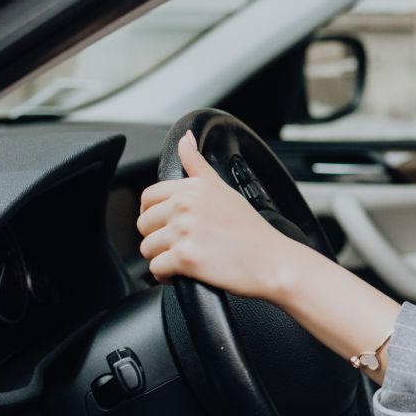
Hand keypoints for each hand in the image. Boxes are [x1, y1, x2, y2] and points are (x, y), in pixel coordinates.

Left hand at [136, 131, 296, 300]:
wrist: (271, 261)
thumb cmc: (251, 229)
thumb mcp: (224, 188)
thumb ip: (197, 163)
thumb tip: (185, 139)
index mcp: (193, 187)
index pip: (148, 197)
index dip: (154, 214)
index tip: (168, 224)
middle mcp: (185, 206)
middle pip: (144, 224)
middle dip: (158, 237)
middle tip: (183, 244)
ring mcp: (184, 232)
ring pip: (147, 248)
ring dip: (161, 258)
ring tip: (185, 258)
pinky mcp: (184, 258)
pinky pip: (155, 269)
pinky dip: (166, 275)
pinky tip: (183, 273)